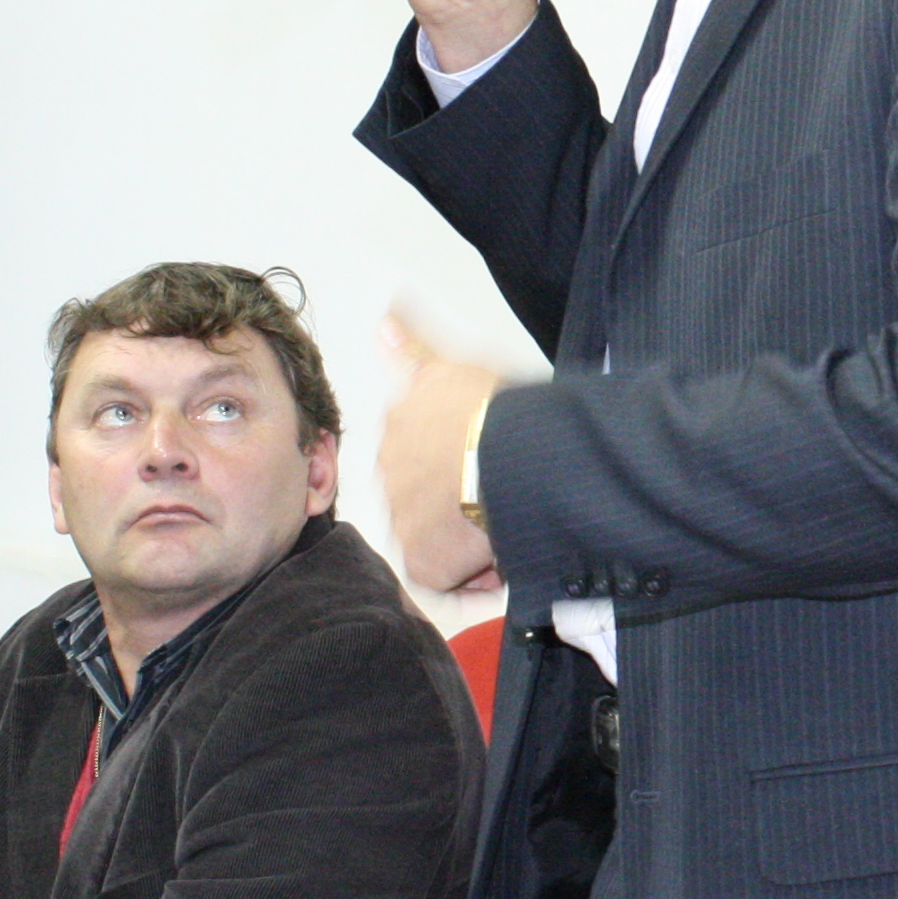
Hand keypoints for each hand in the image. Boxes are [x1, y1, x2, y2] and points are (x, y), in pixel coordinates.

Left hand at [380, 308, 504, 595]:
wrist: (512, 454)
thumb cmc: (492, 410)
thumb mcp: (451, 366)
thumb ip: (414, 348)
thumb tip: (385, 320)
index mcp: (397, 432)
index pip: (416, 458)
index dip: (450, 467)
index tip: (477, 467)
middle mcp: (391, 478)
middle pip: (423, 501)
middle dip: (453, 506)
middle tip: (495, 498)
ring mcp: (404, 522)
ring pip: (434, 539)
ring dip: (464, 540)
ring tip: (503, 526)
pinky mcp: (427, 563)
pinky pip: (450, 578)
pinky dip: (475, 573)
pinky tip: (502, 553)